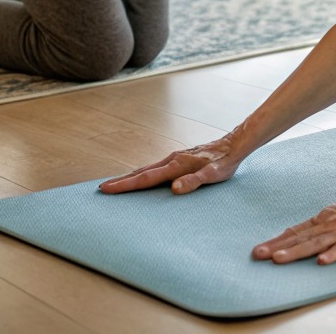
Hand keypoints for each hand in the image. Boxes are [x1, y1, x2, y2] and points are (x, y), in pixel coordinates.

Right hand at [98, 135, 242, 194]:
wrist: (233, 145)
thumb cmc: (224, 162)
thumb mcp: (213, 176)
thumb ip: (194, 182)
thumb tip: (174, 189)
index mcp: (176, 166)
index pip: (145, 178)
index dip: (125, 185)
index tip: (106, 188)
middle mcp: (171, 160)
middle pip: (141, 172)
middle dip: (121, 181)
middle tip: (102, 189)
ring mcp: (173, 159)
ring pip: (147, 169)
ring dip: (130, 177)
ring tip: (115, 185)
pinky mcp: (178, 159)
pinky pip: (155, 168)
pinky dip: (142, 174)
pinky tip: (142, 178)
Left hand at [252, 177, 335, 264]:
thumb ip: (319, 226)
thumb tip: (296, 234)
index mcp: (323, 218)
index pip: (295, 231)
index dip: (276, 240)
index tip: (258, 249)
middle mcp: (329, 224)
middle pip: (300, 237)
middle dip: (277, 246)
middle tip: (257, 254)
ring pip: (316, 243)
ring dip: (296, 251)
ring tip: (279, 259)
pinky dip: (332, 254)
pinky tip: (321, 261)